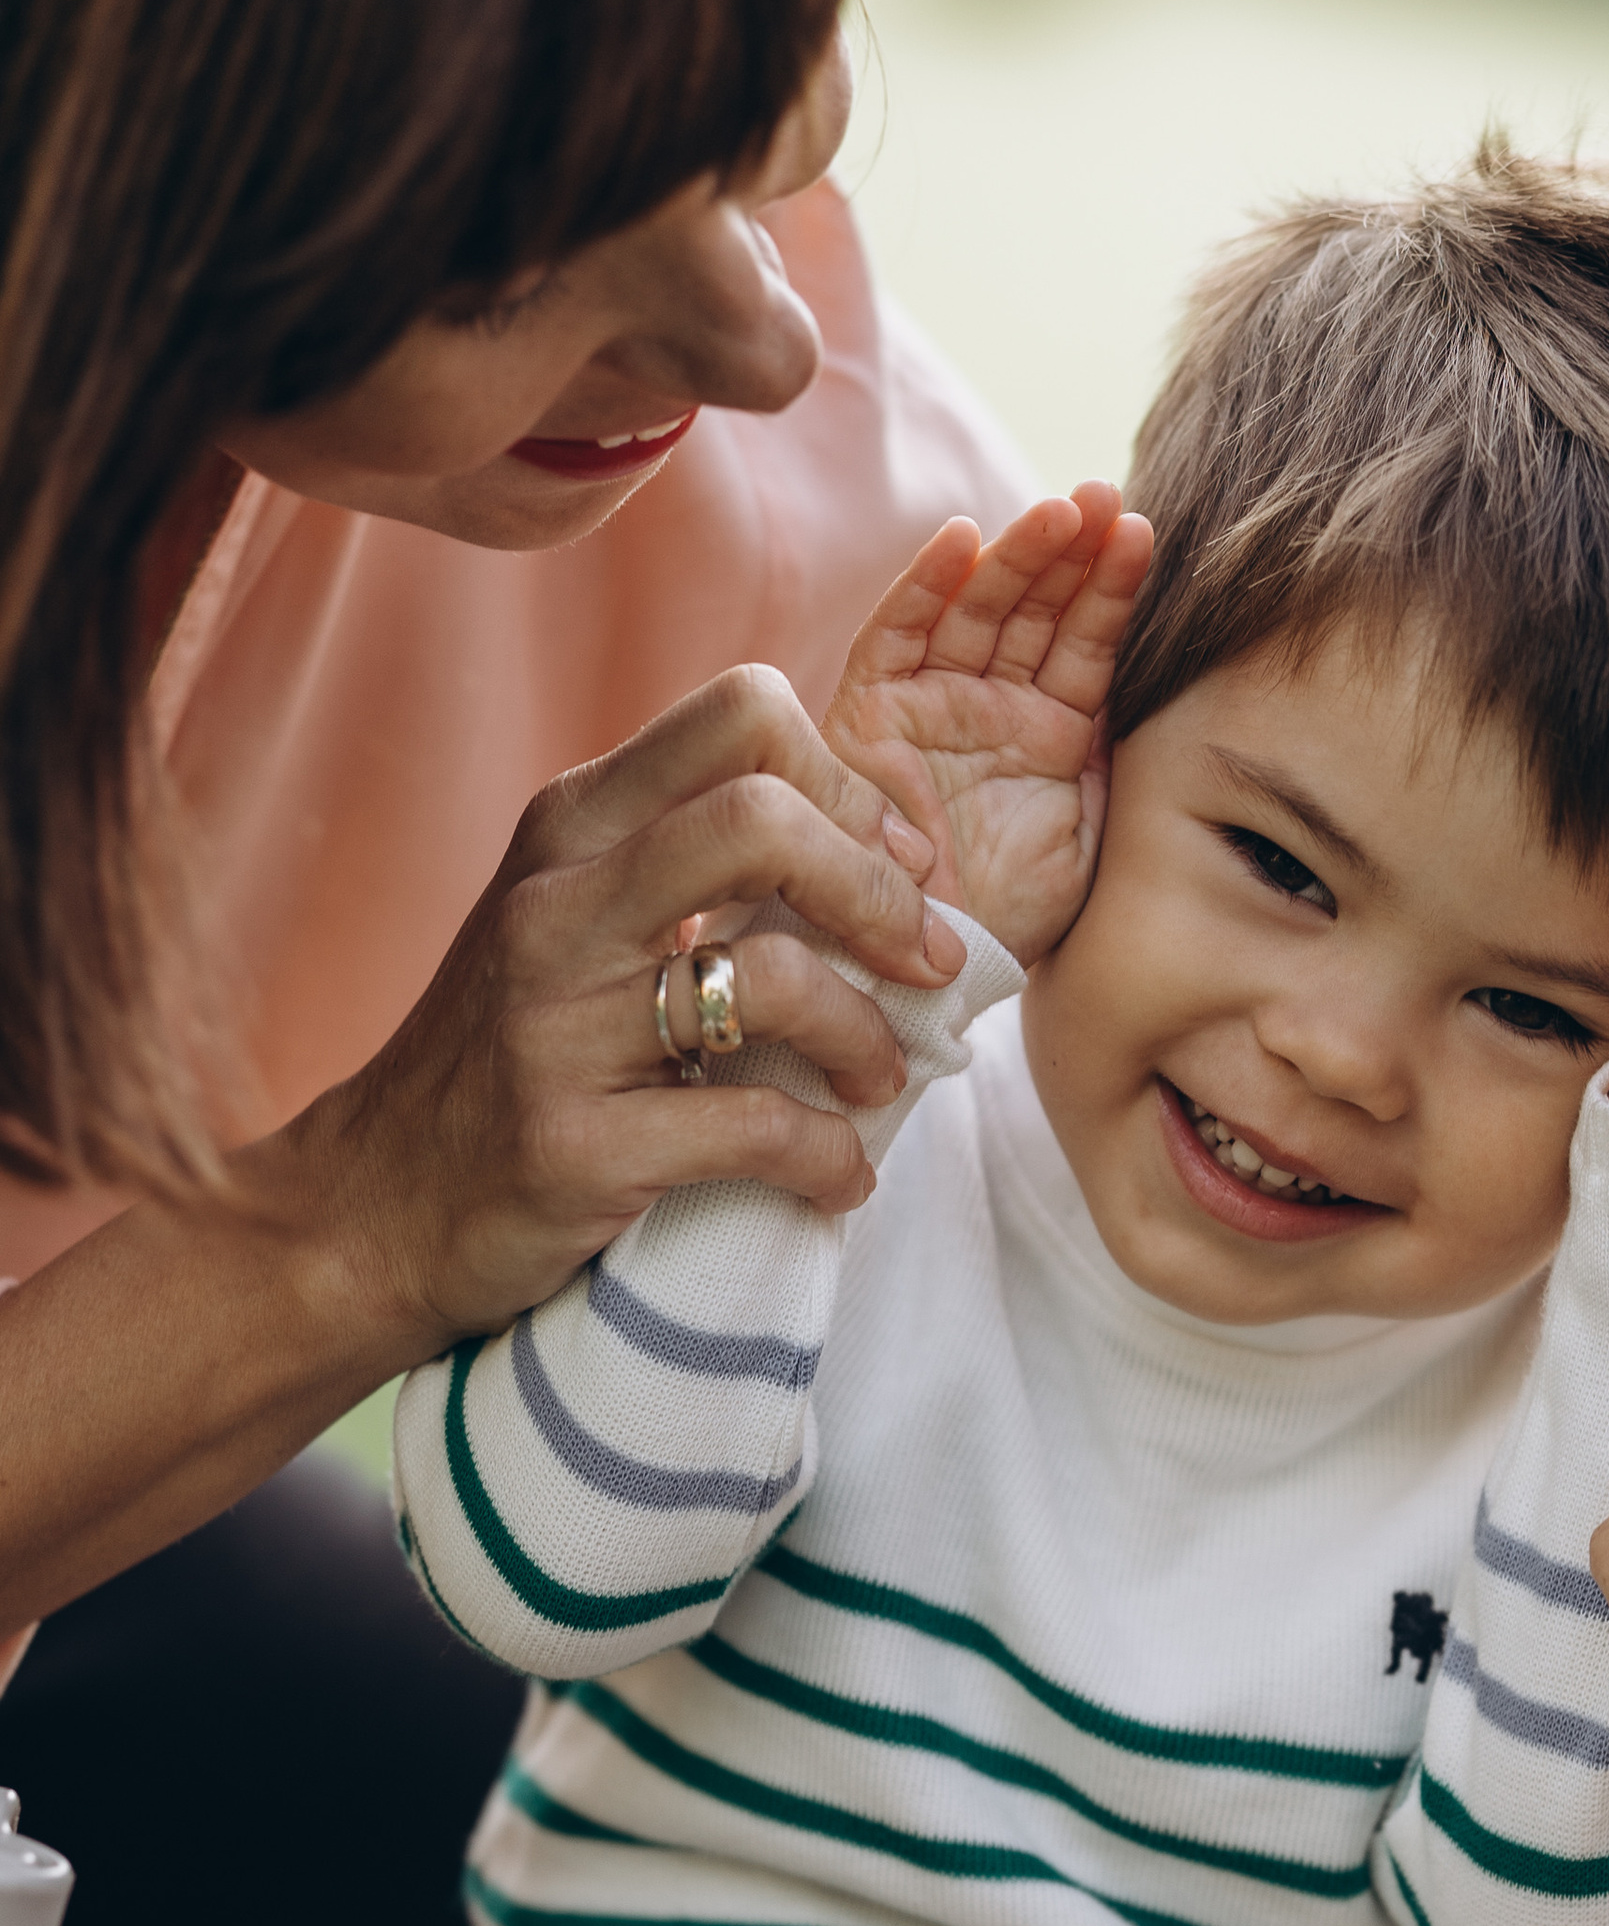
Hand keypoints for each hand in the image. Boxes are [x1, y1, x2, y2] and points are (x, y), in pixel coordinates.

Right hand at [0, 657, 989, 1629]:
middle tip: (925, 964)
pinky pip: (753, 1127)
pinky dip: (828, 1158)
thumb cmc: (507, 1062)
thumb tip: (882, 850)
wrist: (367, 1211)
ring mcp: (556, 1026)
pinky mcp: (572, 1146)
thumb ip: (686, 865)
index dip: (852, 785)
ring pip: (770, 974)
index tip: (897, 870)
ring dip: (866, 1036)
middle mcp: (558, 907)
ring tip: (882, 1082)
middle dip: (878, 891)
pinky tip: (838, 1179)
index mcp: (572, 829)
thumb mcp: (572, 922)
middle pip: (762, 817)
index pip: (744, 715)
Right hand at [821, 487, 1153, 970]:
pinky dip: (922, 588)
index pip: (1085, 645)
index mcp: (1051, 735)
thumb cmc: (1009, 924)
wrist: (925, 976)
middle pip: (1033, 611)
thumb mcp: (1089, 842)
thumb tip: (1171, 699)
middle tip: (1104, 499)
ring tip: (1058, 511)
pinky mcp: (868, 713)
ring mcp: (931, 704)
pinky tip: (961, 540)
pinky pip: (895, 638)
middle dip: (1068, 553)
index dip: (1111, 590)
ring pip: (974, 610)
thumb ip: (1117, 767)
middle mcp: (991, 707)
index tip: (1145, 535)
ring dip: (1014, 556)